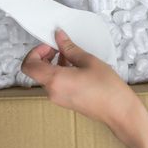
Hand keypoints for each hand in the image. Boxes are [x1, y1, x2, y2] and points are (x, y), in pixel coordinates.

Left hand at [21, 30, 147, 147]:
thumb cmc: (107, 88)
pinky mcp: (65, 101)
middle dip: (45, 55)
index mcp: (55, 80)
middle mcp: (53, 91)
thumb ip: (69, 48)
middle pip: (36, 70)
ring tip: (71, 55)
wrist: (119, 111)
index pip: (28, 66)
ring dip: (54, 63)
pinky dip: (60, 72)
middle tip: (59, 46)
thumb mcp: (88, 61)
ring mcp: (58, 98)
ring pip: (46, 77)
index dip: (35, 51)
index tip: (49, 45)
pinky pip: (55, 84)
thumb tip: (59, 36)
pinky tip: (76, 66)